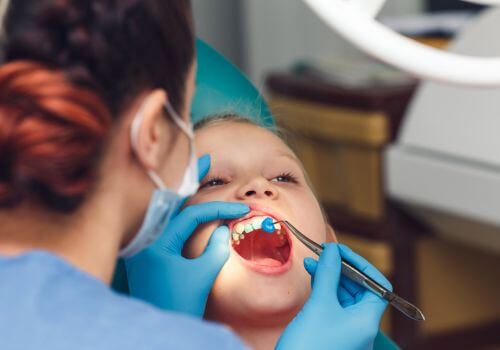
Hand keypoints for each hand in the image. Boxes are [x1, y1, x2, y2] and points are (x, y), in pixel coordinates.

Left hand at [125, 155, 248, 316]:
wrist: (156, 331)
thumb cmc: (177, 305)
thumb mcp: (202, 277)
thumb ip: (216, 249)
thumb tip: (223, 229)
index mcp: (156, 242)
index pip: (191, 215)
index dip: (218, 209)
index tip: (240, 208)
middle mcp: (146, 239)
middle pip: (171, 201)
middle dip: (190, 179)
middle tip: (206, 157)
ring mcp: (145, 245)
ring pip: (167, 210)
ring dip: (184, 191)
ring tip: (197, 172)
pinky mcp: (149, 253)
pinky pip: (164, 223)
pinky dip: (178, 210)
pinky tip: (187, 202)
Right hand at [277, 244, 391, 349]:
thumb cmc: (308, 345)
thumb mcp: (320, 304)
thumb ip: (329, 274)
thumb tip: (333, 251)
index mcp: (367, 321)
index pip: (377, 285)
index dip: (360, 265)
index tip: (339, 252)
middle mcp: (361, 327)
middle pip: (360, 289)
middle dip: (341, 269)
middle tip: (322, 255)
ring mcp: (348, 332)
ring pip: (345, 297)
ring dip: (331, 278)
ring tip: (312, 265)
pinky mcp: (333, 334)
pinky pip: (334, 307)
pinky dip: (325, 292)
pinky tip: (313, 280)